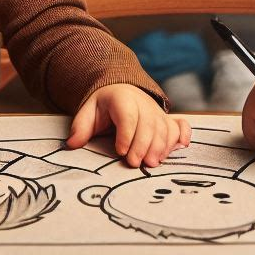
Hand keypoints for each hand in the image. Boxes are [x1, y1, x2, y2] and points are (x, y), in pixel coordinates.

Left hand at [67, 83, 191, 167]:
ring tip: (152, 163)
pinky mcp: (166, 119)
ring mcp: (157, 112)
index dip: (127, 133)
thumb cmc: (103, 106)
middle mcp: (143, 103)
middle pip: (148, 124)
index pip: (127, 115)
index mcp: (122, 98)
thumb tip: (71, 144)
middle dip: (143, 145)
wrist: (120, 90)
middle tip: (136, 164)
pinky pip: (180, 125)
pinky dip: (183, 134)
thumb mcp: (88, 112)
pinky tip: (182, 146)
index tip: (120, 151)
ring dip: (161, 146)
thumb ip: (80, 128)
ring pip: (164, 128)